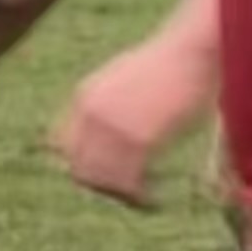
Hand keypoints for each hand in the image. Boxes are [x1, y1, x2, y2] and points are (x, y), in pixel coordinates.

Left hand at [54, 27, 217, 208]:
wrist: (192, 50)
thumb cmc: (169, 63)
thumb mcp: (122, 77)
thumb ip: (107, 104)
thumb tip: (108, 135)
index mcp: (83, 97)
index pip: (59, 145)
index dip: (80, 164)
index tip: (102, 177)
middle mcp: (89, 113)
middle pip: (78, 168)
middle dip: (100, 185)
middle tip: (125, 193)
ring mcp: (110, 127)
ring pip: (101, 180)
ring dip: (121, 195)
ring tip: (143, 200)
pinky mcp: (136, 139)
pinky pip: (128, 182)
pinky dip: (140, 198)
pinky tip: (155, 200)